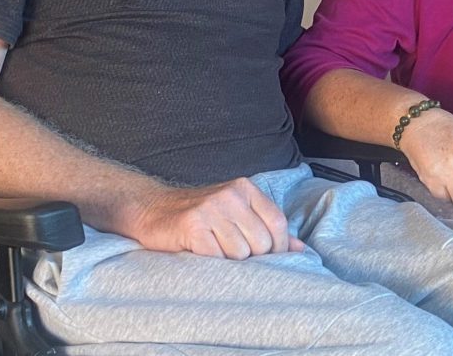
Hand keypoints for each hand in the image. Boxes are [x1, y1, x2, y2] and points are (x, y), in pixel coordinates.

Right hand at [129, 177, 305, 259]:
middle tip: (231, 256)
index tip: (264, 258)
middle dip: (250, 258)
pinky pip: (216, 259)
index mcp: (245, 188)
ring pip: (240, 254)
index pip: (277, 223)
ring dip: (229, 263)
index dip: (276, 248)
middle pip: (261, 243)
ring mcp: (211, 208)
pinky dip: (211, 265)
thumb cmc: (200, 216)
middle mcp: (230, 194)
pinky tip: (201, 255)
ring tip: (214, 253)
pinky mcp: (192, 226)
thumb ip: (267, 227)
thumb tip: (300, 249)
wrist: (152, 209)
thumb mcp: (236, 213)